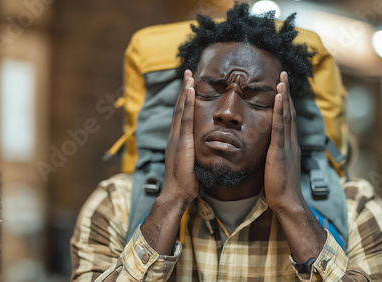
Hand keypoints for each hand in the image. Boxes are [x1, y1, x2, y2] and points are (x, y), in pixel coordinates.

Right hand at [161, 69, 197, 205]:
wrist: (176, 194)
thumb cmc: (186, 184)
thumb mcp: (193, 165)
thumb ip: (196, 155)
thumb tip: (206, 153)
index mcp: (178, 140)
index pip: (181, 116)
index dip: (185, 100)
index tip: (190, 87)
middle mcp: (175, 135)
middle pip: (179, 108)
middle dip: (184, 90)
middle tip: (188, 74)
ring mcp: (177, 137)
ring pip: (181, 109)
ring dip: (185, 91)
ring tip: (189, 76)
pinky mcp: (181, 141)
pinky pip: (185, 118)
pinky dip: (187, 103)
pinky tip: (190, 90)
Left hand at [264, 71, 303, 211]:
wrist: (287, 201)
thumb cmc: (279, 188)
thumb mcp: (276, 166)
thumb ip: (273, 154)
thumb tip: (267, 149)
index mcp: (289, 145)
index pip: (288, 119)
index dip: (285, 102)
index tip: (282, 87)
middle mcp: (291, 142)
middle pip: (289, 112)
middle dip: (286, 92)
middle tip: (283, 74)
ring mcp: (287, 145)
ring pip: (286, 115)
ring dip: (284, 95)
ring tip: (281, 78)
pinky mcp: (280, 150)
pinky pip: (280, 126)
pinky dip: (280, 109)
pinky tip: (279, 96)